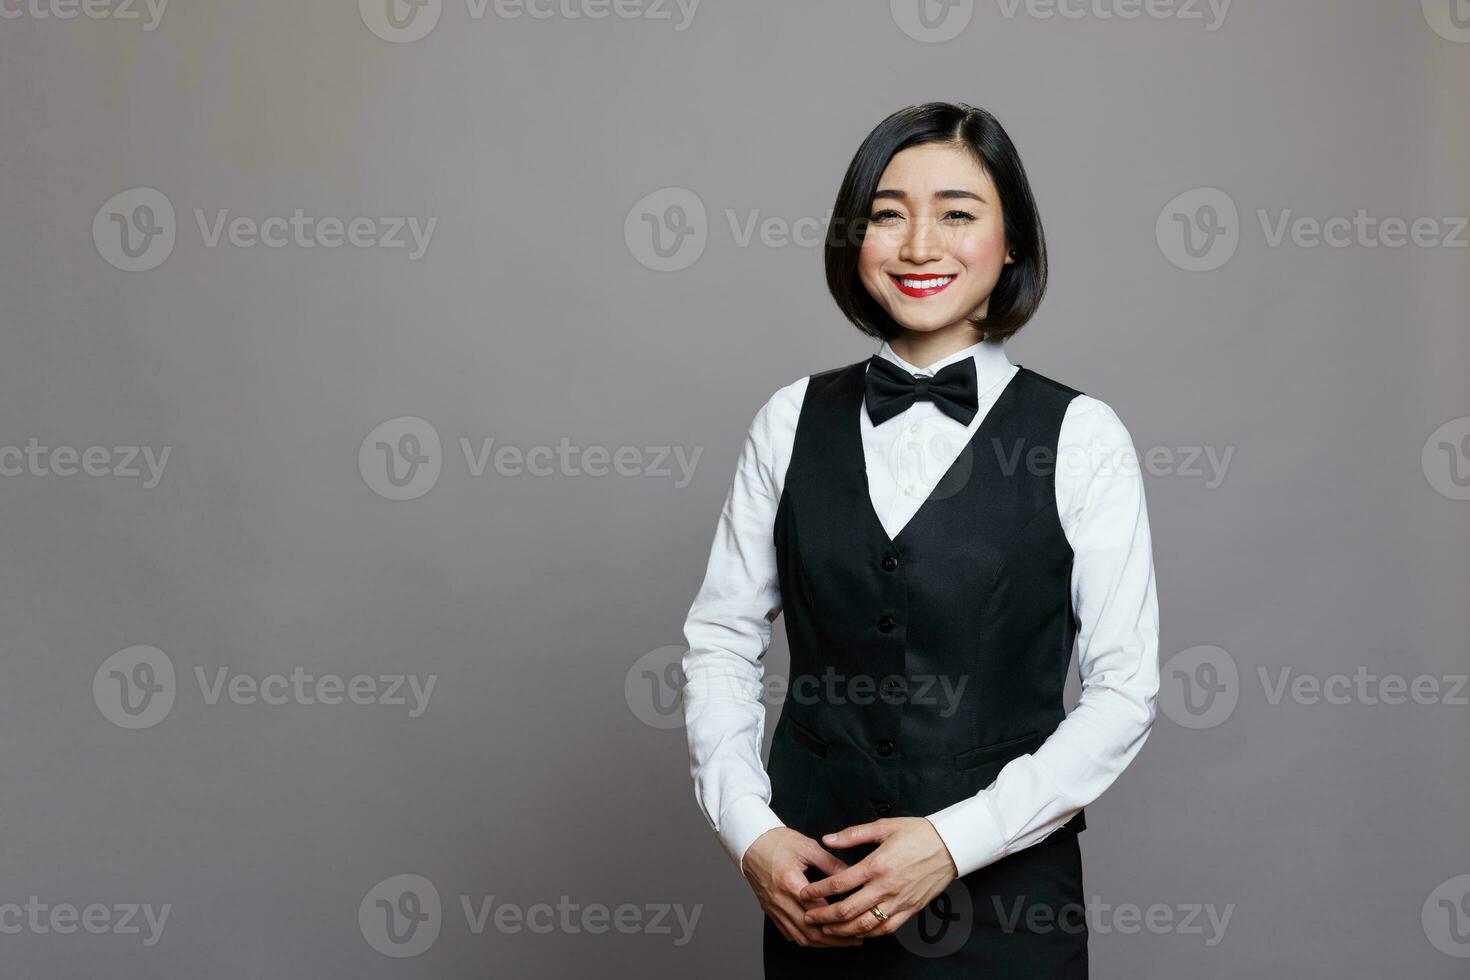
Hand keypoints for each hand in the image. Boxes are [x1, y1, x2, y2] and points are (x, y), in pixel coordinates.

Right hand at [741, 827, 865, 946]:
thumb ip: (831, 864)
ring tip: (842, 942)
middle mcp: (781, 900)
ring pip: (800, 936)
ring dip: (822, 943)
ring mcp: (774, 908)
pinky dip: (806, 939)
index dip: (840, 919)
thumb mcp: (808, 847)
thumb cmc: (778, 842)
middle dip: (835, 939)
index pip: (819, 910)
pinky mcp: (770, 911)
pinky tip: (819, 938)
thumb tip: (852, 876)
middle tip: (855, 939)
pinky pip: (789, 933)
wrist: (751, 842)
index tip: (858, 921)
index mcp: (791, 883)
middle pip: (810, 930)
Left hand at [797, 817, 957, 937]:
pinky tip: (857, 933)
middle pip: (847, 910)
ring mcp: (899, 901)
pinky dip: (869, 933)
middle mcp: (886, 887)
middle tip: (808, 917)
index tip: (803, 893)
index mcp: (876, 865)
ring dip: (842, 930)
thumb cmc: (918, 833)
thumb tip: (827, 839)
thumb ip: (852, 835)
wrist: (951, 845)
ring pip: (865, 925)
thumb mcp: (883, 826)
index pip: (839, 883)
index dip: (817, 891)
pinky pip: (886, 928)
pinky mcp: (910, 909)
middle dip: (823, 917)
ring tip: (826, 930)